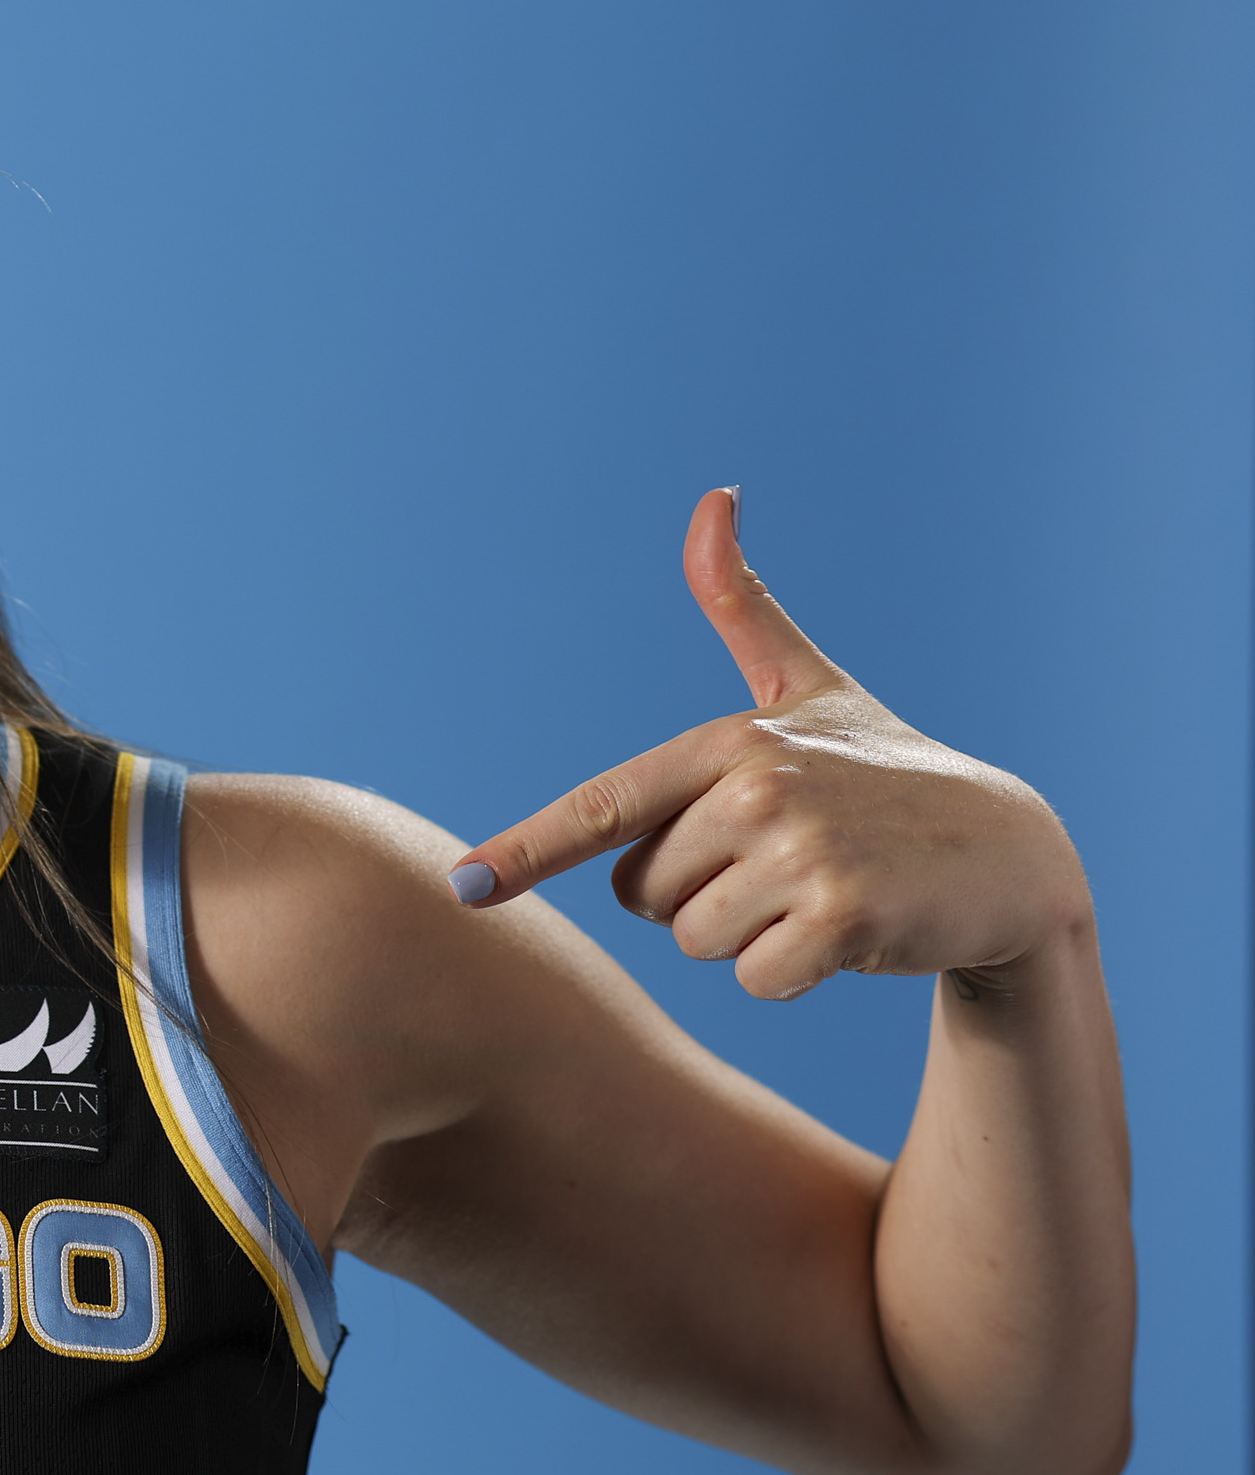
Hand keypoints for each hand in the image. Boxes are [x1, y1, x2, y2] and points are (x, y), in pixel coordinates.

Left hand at [449, 489, 1085, 999]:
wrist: (1009, 857)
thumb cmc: (886, 774)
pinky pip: (754, 979)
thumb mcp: (810, 689)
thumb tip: (712, 495)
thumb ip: (743, 608)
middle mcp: (756, 789)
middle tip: (786, 863)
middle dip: (703, 897)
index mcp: (730, 743)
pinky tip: (847, 934)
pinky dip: (791, 974)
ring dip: (748, 937)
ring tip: (819, 891)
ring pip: (695, 942)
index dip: (527, 850)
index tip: (465, 886)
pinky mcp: (840, 920)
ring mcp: (800, 854)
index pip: (604, 807)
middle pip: (646, 897)